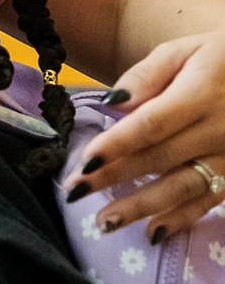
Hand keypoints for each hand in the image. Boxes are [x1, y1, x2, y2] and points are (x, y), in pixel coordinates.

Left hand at [64, 31, 224, 237]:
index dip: (118, 144)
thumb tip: (114, 102)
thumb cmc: (216, 59)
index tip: (85, 162)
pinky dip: (182, 219)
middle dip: (114, 177)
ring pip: (184, 186)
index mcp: (201, 93)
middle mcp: (218, 129)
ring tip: (104, 222)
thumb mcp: (182, 50)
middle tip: (74, 192)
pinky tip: (153, 233)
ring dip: (143, 207)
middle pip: (160, 157)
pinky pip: (209, 200)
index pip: (153, 124)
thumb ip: (146, 75)